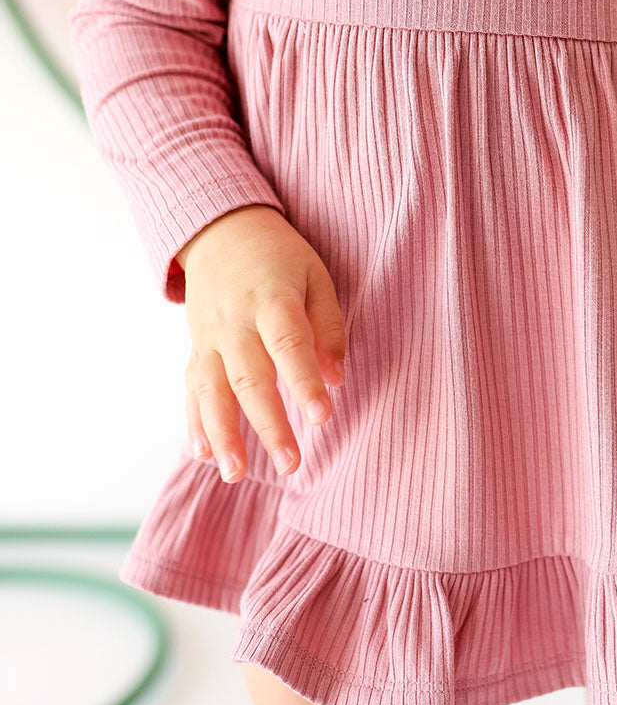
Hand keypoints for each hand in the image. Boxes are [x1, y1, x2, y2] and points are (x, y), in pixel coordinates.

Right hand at [177, 203, 347, 482]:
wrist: (221, 230)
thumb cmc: (280, 257)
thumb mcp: (316, 276)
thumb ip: (328, 327)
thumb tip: (338, 379)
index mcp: (272, 299)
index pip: (288, 345)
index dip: (304, 382)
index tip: (322, 417)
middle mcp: (235, 322)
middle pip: (249, 378)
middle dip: (269, 425)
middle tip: (290, 464)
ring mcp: (209, 338)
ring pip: (212, 391)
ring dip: (223, 435)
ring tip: (237, 473)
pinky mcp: (196, 349)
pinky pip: (191, 389)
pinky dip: (194, 423)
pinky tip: (203, 455)